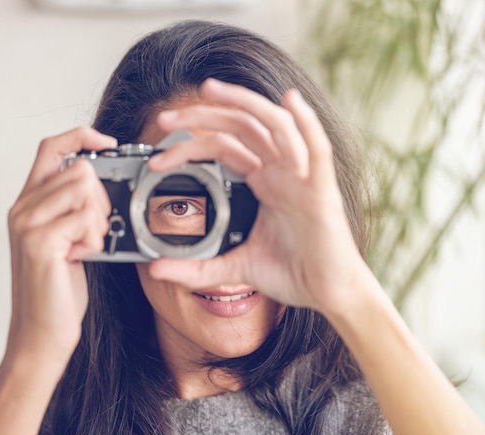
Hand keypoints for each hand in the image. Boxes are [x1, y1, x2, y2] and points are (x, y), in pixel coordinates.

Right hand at [7, 127, 114, 361]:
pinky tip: (82, 258)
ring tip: (86, 246)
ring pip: (85, 188)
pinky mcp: (40, 241)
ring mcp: (28, 223)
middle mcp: (23, 208)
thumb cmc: (59, 287)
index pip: (51, 147)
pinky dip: (95, 240)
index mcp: (29, 203)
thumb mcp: (66, 239)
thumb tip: (101, 181)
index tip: (106, 142)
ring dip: (98, 220)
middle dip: (101, 199)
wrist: (42, 332)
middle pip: (80, 169)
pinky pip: (86, 219)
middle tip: (93, 231)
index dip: (81, 135)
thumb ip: (73, 208)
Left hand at [147, 79, 372, 318]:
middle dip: (204, 116)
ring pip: (274, 125)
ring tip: (208, 90)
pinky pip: (317, 151)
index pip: (223, 148)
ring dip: (242, 103)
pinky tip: (291, 100)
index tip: (157, 159)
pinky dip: (307, 123)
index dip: (190, 147)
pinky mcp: (321, 192)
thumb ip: (197, 269)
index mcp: (262, 184)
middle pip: (242, 128)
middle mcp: (280, 173)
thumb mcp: (235, 269)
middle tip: (166, 118)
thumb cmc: (293, 273)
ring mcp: (301, 178)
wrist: (329, 294)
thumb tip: (155, 271)